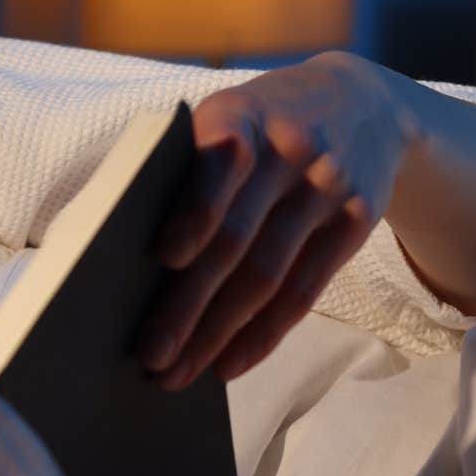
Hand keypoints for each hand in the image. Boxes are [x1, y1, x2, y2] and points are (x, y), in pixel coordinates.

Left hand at [137, 51, 421, 387]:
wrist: (360, 100)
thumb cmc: (255, 127)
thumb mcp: (222, 120)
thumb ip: (180, 170)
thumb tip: (116, 258)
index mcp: (239, 116)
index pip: (221, 164)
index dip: (195, 213)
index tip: (163, 258)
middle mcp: (289, 149)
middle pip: (235, 239)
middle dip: (187, 305)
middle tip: (149, 355)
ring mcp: (328, 186)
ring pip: (268, 276)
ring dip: (218, 334)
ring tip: (176, 374)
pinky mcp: (357, 221)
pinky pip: (307, 290)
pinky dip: (264, 335)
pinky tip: (229, 364)